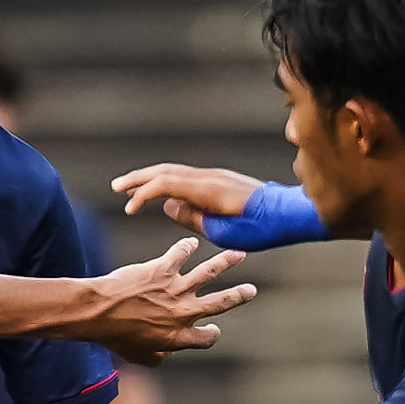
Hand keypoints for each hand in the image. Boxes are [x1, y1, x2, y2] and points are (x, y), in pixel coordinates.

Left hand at [85, 238, 252, 364]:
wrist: (98, 312)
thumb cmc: (115, 336)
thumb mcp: (138, 356)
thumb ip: (157, 358)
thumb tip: (166, 356)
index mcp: (179, 337)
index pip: (207, 338)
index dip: (211, 335)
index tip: (212, 329)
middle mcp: (183, 313)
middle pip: (220, 302)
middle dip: (239, 295)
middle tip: (251, 290)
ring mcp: (175, 289)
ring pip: (209, 272)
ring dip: (226, 262)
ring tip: (238, 254)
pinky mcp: (162, 270)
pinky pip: (180, 254)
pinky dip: (187, 247)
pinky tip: (191, 243)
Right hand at [111, 163, 263, 233]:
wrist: (289, 213)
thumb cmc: (260, 228)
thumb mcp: (223, 232)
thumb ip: (192, 218)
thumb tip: (168, 206)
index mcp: (207, 189)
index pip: (165, 184)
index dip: (142, 194)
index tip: (128, 208)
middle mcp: (209, 177)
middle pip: (165, 171)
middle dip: (138, 178)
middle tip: (116, 187)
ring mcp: (215, 175)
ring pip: (175, 171)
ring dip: (151, 178)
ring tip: (131, 188)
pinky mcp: (220, 180)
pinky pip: (186, 177)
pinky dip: (168, 182)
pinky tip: (161, 192)